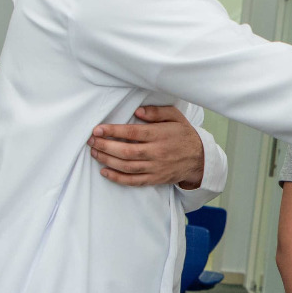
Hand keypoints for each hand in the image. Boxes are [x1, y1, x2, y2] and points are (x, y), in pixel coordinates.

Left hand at [88, 105, 205, 188]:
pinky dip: (117, 178)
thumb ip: (157, 112)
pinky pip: (133, 181)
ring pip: (127, 166)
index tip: (98, 129)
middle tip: (91, 141)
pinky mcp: (155, 179)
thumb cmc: (184, 135)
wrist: (199, 159)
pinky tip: (105, 171)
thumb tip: (137, 111)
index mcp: (160, 135)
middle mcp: (157, 152)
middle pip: (126, 151)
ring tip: (94, 153)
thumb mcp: (175, 116)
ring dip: (107, 160)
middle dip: (105, 146)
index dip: (113, 131)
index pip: (133, 133)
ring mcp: (155, 168)